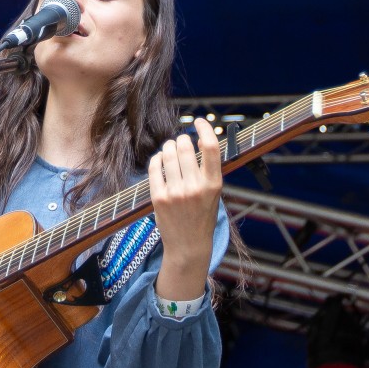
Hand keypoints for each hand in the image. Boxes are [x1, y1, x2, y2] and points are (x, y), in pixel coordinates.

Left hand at [148, 118, 222, 300]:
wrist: (188, 246)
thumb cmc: (202, 216)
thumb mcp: (214, 193)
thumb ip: (208, 170)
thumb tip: (199, 141)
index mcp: (214, 184)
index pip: (212, 148)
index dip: (205, 129)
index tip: (200, 121)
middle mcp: (195, 187)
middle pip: (185, 147)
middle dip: (182, 140)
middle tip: (181, 142)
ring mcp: (175, 192)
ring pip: (167, 154)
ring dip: (168, 147)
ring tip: (170, 150)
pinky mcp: (159, 197)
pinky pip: (154, 167)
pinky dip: (156, 159)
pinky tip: (159, 161)